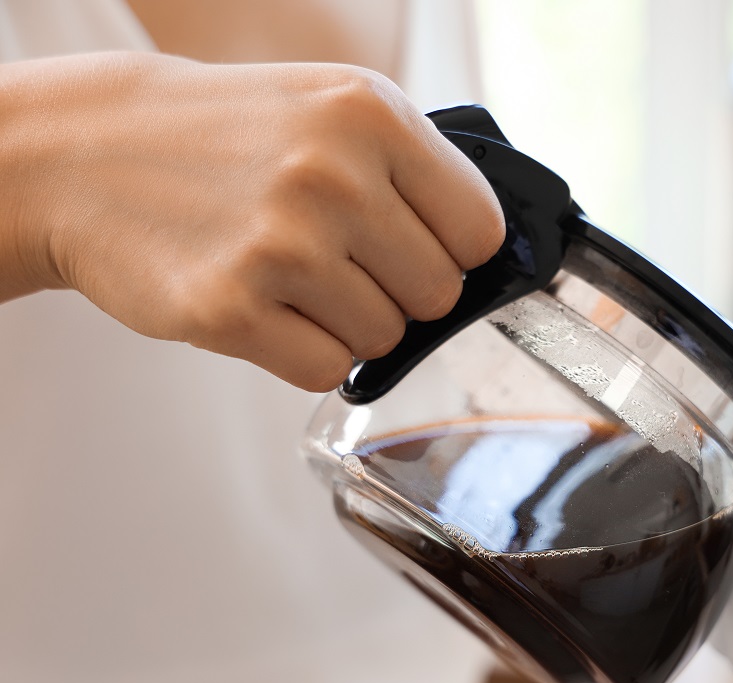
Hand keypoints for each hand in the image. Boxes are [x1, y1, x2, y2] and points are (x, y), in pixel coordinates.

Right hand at [0, 52, 504, 390]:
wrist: (87, 153)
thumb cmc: (227, 138)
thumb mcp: (330, 109)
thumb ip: (417, 170)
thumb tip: (490, 255)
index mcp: (371, 115)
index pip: (480, 231)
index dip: (452, 250)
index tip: (415, 244)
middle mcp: (333, 176)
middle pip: (438, 295)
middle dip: (397, 290)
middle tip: (339, 260)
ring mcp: (280, 245)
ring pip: (384, 338)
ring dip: (347, 322)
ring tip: (290, 276)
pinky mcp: (230, 309)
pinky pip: (327, 370)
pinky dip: (304, 352)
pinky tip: (264, 306)